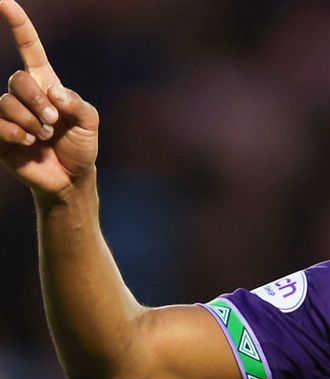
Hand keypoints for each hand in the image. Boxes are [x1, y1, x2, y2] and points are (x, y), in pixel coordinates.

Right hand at [0, 0, 98, 198]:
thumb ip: (76, 103)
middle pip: (17, 79)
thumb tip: (52, 93)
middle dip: (36, 101)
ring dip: (29, 121)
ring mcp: (9, 114)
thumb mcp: (90, 122)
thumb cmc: (81, 146)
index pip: (29, 49)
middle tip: (52, 122)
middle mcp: (25, 96)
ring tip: (44, 136)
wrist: (71, 178)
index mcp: (47, 85)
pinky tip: (27, 143)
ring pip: (6, 103)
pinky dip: (14, 133)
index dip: (18, 26)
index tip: (5, 3)